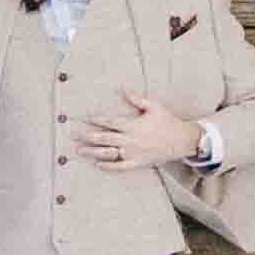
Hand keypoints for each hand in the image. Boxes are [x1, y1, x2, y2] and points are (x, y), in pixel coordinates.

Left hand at [72, 92, 207, 170]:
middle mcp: (129, 141)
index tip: (85, 116)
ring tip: (79, 151)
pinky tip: (97, 164)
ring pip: (108, 154)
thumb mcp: (153, 106)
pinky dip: (108, 166)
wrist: (182, 140)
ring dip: (92, 152)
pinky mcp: (137, 163)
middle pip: (103, 138)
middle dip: (87, 136)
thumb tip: (122, 88)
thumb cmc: (167, 121)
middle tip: (73, 135)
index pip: (109, 122)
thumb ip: (136, 98)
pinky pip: (120, 167)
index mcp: (132, 126)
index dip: (96, 118)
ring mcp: (132, 153)